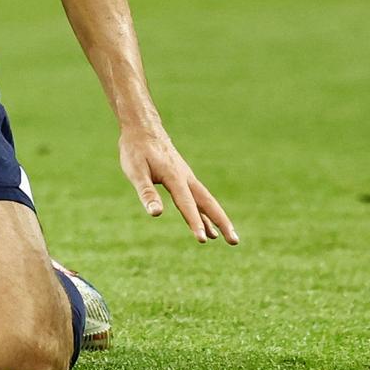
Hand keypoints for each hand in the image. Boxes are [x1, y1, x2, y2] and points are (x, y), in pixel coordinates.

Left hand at [119, 125, 238, 243]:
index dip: (194, 222)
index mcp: (174, 177)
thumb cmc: (136, 150)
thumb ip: (146, 192)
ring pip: (207, 201)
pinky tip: (209, 227)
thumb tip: (156, 213)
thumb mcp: (136, 171)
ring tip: (230, 239)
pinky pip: (198, 199)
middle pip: (208, 203)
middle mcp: (186, 178)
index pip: (187, 204)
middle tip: (234, 241)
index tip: (202, 240)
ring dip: (218, 220)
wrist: (143, 128)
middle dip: (221, 223)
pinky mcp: (183, 179)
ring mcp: (187, 178)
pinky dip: (205, 213)